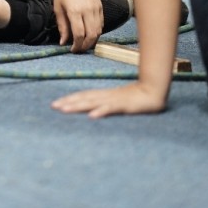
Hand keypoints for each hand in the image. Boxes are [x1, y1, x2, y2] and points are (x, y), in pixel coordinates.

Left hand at [51, 82, 166, 117]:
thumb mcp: (118, 101)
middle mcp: (106, 96)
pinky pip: (110, 108)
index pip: (83, 95)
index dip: (70, 99)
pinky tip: (92, 116)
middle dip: (68, 102)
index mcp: (104, 95)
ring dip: (78, 106)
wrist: (153, 92)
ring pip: (93, 102)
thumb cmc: (135, 98)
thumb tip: (93, 109)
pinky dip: (101, 111)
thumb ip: (106, 104)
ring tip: (65, 110)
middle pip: (84, 98)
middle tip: (54, 106)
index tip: (56, 103)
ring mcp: (114, 100)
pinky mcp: (124, 105)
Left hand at [53, 0, 102, 51]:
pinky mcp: (100, 7)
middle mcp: (88, 10)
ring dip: (92, 40)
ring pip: (98, 31)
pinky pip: (101, 24)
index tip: (72, 50)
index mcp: (75, 11)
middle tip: (79, 50)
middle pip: (91, 35)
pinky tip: (89, 34)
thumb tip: (63, 42)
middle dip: (85, 46)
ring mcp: (96, 8)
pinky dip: (97, 32)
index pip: (79, 34)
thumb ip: (62, 26)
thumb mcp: (58, 8)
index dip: (76, 45)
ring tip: (84, 44)